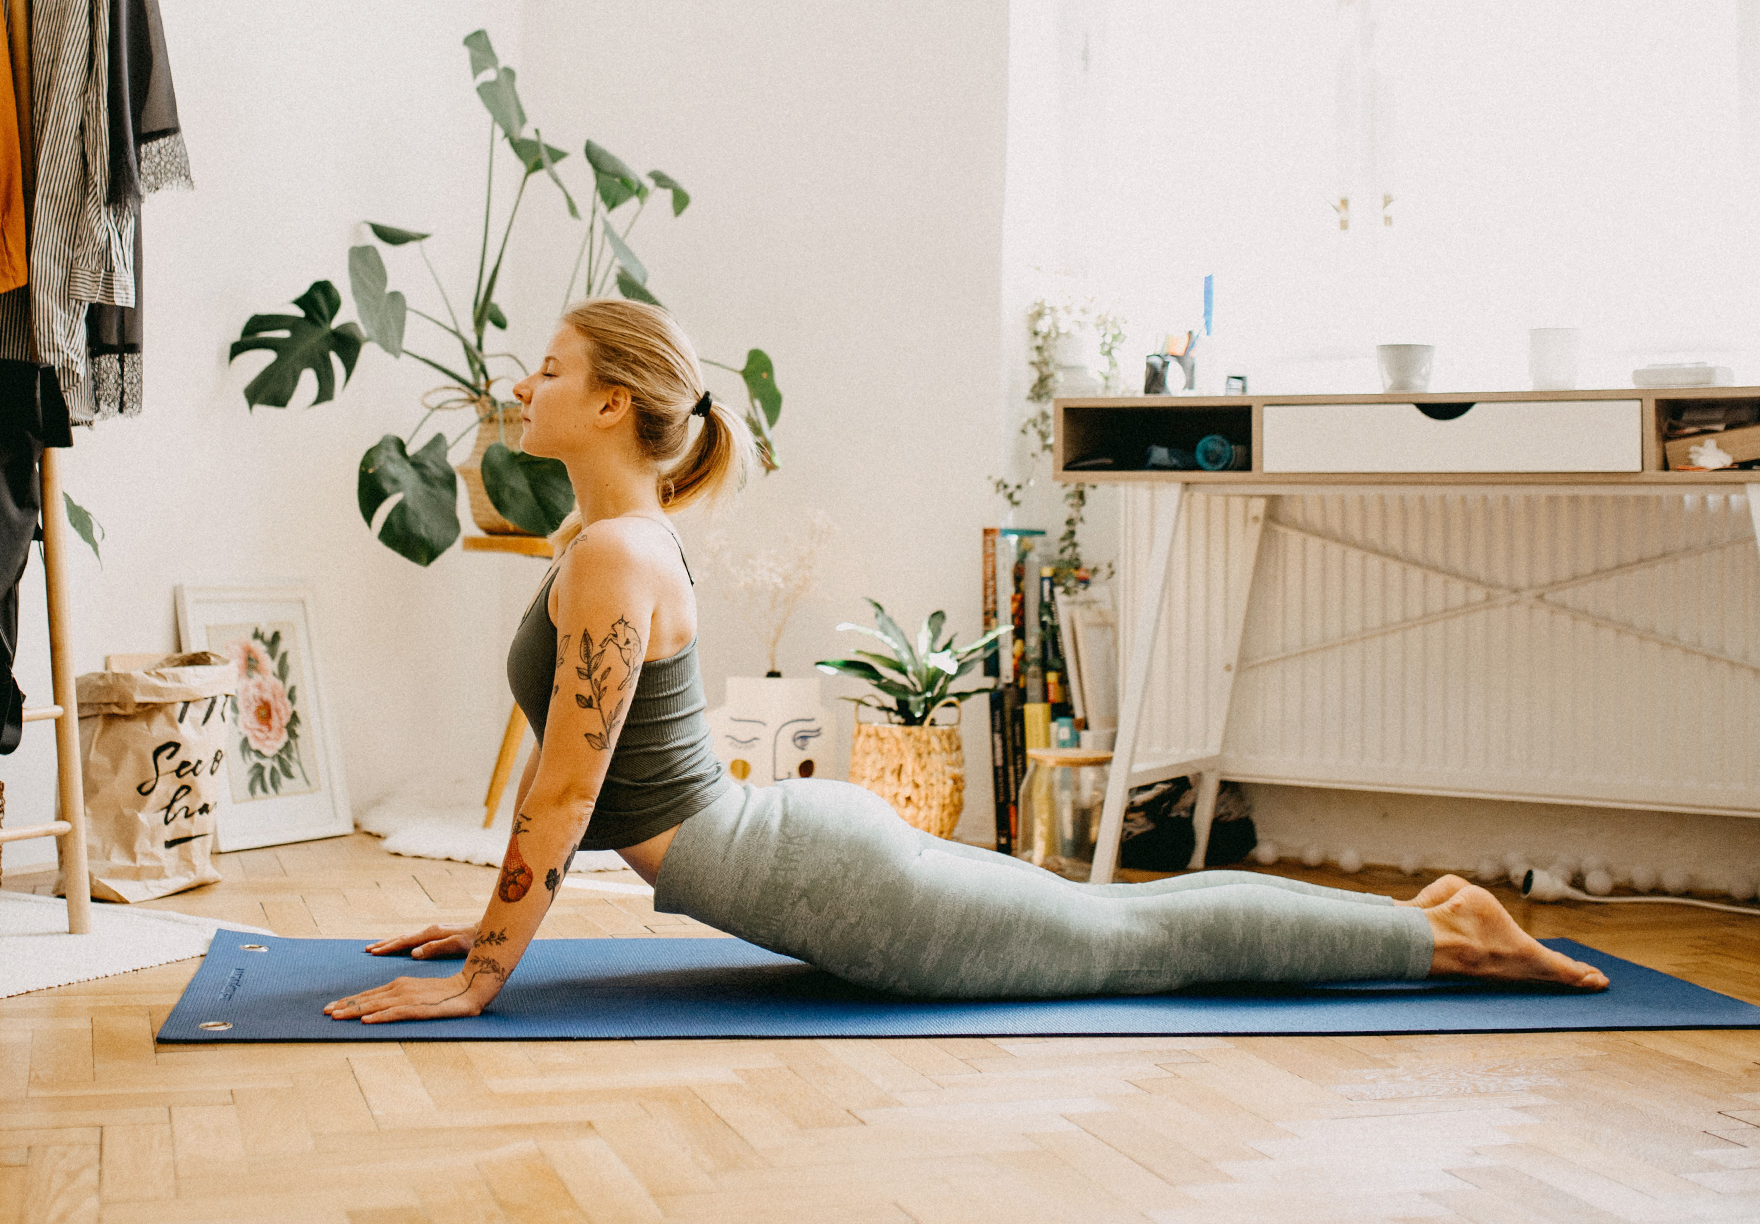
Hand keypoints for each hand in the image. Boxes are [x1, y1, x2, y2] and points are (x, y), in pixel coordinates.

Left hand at [323, 971, 490, 1023]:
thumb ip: (400, 1001)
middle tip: (324, 1012)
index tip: (331, 1007)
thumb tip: (378, 1011)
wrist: (470, 987)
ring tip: (336, 1016)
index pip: (368, 995)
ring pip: (376, 1005)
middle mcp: (400, 988)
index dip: (348, 1001)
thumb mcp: (418, 995)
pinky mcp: (419, 1008)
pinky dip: (380, 1017)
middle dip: (344, 1005)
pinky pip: (395, 1013)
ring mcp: (409, 998)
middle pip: (367, 999)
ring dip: (354, 1011)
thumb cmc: (445, 993)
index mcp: (399, 985)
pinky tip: (367, 1021)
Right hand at [365, 923, 476, 959]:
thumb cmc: (475, 940)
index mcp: (432, 933)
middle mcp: (430, 930)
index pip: (405, 940)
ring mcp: (433, 932)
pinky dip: (402, 942)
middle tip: (367, 950)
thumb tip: (412, 953)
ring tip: (375, 948)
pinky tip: (399, 947)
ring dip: (391, 942)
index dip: (388, 947)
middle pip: (402, 937)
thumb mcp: (457, 945)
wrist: (489, 931)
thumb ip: (435, 948)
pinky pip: (414, 940)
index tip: (373, 952)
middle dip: (384, 944)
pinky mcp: (437, 936)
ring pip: (407, 937)